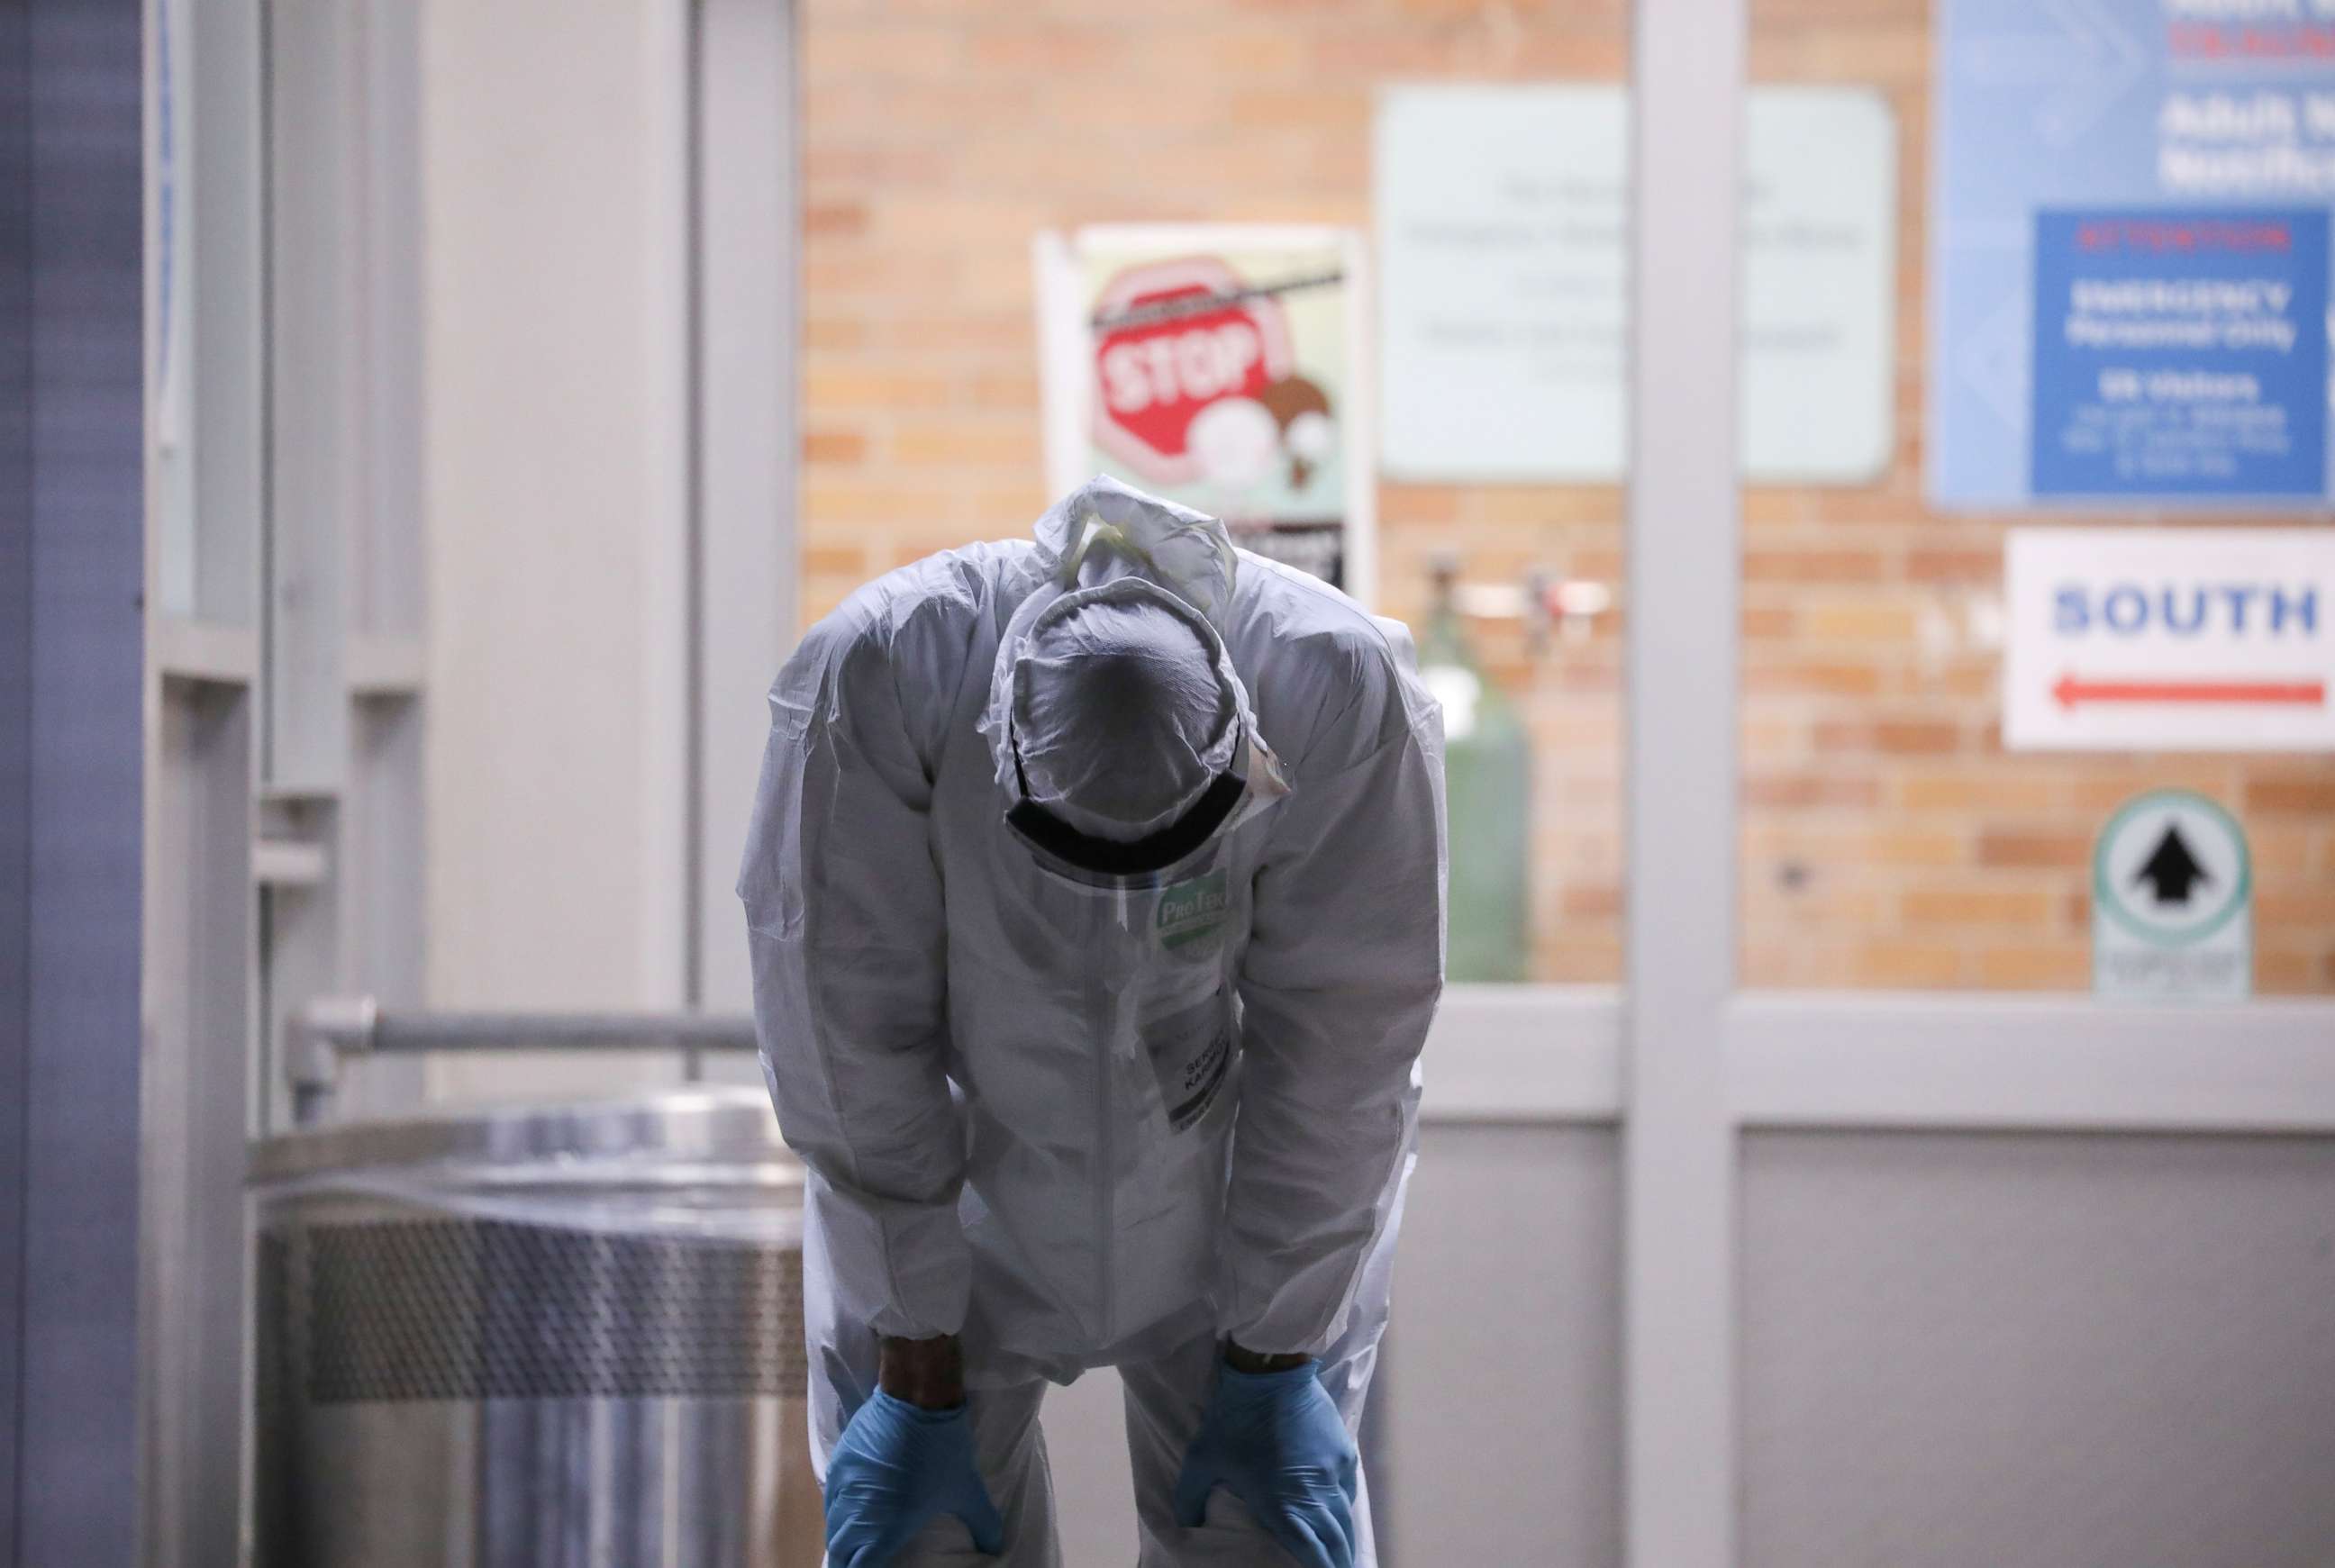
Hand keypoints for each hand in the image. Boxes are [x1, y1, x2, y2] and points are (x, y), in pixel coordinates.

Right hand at [824, 1389, 1003, 1567]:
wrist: (917, 1397)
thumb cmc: (944, 1448)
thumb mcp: (967, 1489)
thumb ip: (983, 1523)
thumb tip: (996, 1546)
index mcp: (884, 1527)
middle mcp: (856, 1512)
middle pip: (838, 1551)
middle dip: (847, 1561)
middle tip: (860, 1563)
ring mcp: (844, 1485)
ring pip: (831, 1525)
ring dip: (841, 1538)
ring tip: (854, 1544)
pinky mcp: (840, 1461)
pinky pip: (830, 1497)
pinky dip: (836, 1511)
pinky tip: (847, 1511)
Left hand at [1172, 1355, 1358, 1567]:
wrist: (1270, 1369)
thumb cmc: (1233, 1416)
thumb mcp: (1201, 1458)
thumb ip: (1190, 1496)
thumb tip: (1186, 1523)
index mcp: (1282, 1502)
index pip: (1311, 1552)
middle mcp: (1315, 1492)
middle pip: (1336, 1540)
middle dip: (1339, 1563)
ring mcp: (1333, 1470)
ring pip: (1345, 1515)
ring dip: (1344, 1539)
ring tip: (1343, 1555)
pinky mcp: (1342, 1449)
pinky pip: (1347, 1488)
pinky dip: (1344, 1507)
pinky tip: (1340, 1513)